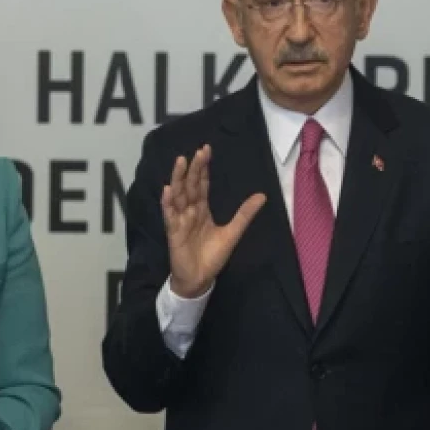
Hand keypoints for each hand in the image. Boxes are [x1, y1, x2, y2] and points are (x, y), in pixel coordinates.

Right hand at [162, 145, 265, 297]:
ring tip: (181, 161)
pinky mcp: (173, 232)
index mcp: (202, 210)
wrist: (199, 279)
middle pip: (191, 185)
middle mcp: (190, 211)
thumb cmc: (212, 256)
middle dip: (194, 168)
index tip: (206, 151)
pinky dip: (168, 203)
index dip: (204, 169)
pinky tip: (167, 190)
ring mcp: (180, 220)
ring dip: (178, 178)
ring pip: (178, 195)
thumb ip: (244, 214)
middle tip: (199, 151)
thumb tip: (262, 196)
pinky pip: (170, 215)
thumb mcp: (232, 232)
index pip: (202, 185)